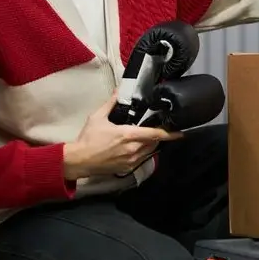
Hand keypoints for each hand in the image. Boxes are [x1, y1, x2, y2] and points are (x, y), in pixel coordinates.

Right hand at [62, 93, 182, 180]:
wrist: (79, 160)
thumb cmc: (88, 139)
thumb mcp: (98, 117)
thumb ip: (111, 103)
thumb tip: (119, 91)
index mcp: (128, 135)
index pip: (155, 134)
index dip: (170, 133)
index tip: (180, 132)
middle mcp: (133, 149)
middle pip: (154, 142)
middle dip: (157, 135)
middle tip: (157, 128)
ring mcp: (131, 160)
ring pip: (150, 151)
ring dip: (151, 143)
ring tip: (145, 136)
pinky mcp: (128, 168)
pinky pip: (142, 158)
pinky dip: (143, 151)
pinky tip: (136, 146)